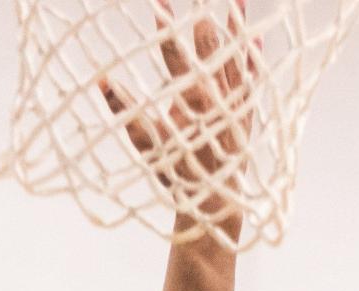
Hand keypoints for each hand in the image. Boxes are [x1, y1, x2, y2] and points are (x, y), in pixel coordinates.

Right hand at [101, 0, 258, 203]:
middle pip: (210, 47)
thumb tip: (102, 82)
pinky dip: (254, 59)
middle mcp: (219, 96)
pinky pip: (253, 79)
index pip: (175, 54)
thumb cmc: (177, 176)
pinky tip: (255, 40)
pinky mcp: (248, 113)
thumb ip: (126, 113)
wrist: (215, 203)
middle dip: (201, 17)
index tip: (159, 1)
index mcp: (192, 100)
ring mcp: (237, 102)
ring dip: (237, 26)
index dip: (165, 26)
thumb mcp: (148, 145)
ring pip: (236, 56)